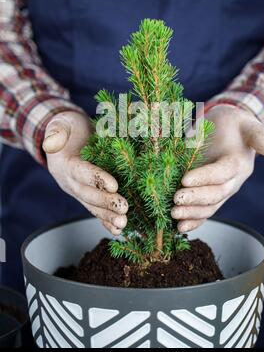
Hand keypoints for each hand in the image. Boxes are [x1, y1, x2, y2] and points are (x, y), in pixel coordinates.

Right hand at [43, 111, 127, 234]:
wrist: (68, 138)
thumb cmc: (69, 128)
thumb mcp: (62, 122)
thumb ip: (57, 130)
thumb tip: (52, 142)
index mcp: (65, 164)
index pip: (80, 172)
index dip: (96, 178)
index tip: (114, 184)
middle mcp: (70, 182)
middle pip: (87, 194)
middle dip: (106, 202)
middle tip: (124, 207)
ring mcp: (79, 191)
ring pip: (93, 206)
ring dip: (108, 216)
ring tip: (123, 222)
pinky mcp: (88, 196)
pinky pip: (96, 212)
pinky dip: (107, 222)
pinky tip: (120, 229)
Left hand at [172, 105, 263, 231]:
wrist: (229, 131)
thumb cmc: (233, 124)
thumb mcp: (245, 123)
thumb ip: (259, 135)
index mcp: (238, 164)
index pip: (222, 173)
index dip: (204, 177)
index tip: (184, 179)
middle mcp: (232, 181)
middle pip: (215, 194)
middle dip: (195, 199)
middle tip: (175, 200)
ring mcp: (222, 191)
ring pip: (209, 207)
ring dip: (192, 213)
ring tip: (173, 214)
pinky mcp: (212, 196)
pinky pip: (205, 212)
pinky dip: (193, 221)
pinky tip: (180, 228)